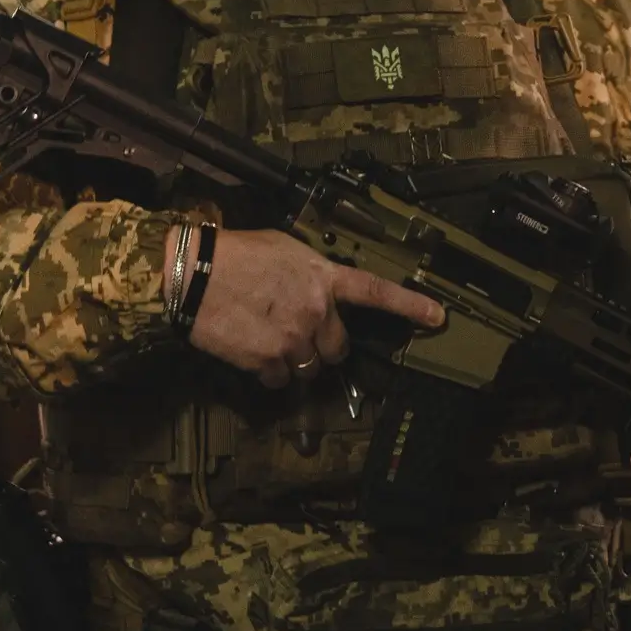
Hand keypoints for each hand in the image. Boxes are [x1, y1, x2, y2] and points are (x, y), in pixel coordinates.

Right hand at [172, 228, 443, 388]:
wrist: (193, 274)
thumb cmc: (235, 254)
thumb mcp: (283, 249)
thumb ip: (311, 271)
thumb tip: (319, 288)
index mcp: (323, 278)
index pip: (375, 292)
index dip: (409, 306)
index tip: (438, 317)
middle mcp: (316, 311)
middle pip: (338, 349)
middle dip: (323, 346)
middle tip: (297, 331)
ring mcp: (294, 339)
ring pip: (311, 369)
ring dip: (297, 360)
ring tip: (269, 338)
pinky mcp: (268, 361)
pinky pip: (281, 380)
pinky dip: (271, 372)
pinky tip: (253, 350)